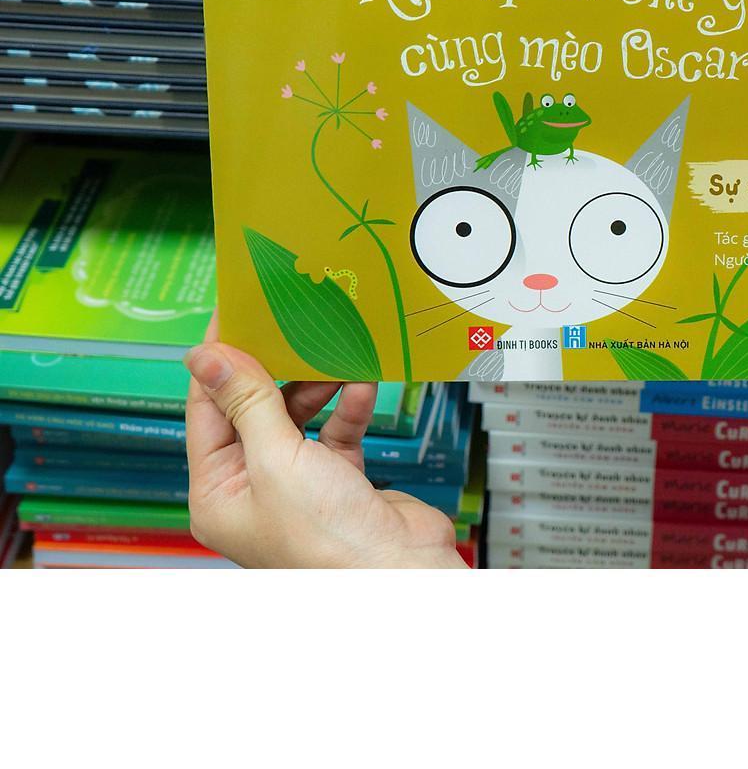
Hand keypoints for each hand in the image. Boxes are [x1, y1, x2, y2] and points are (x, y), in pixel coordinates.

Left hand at [184, 320, 466, 569]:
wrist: (400, 572)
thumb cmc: (328, 539)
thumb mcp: (276, 459)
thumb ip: (247, 401)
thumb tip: (206, 356)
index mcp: (218, 492)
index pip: (207, 410)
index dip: (219, 361)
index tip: (232, 315)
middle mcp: (253, 487)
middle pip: (253, 409)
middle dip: (274, 370)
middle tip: (285, 323)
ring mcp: (298, 484)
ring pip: (297, 415)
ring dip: (317, 386)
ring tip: (332, 355)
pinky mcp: (339, 479)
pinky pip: (337, 430)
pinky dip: (349, 406)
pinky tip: (360, 385)